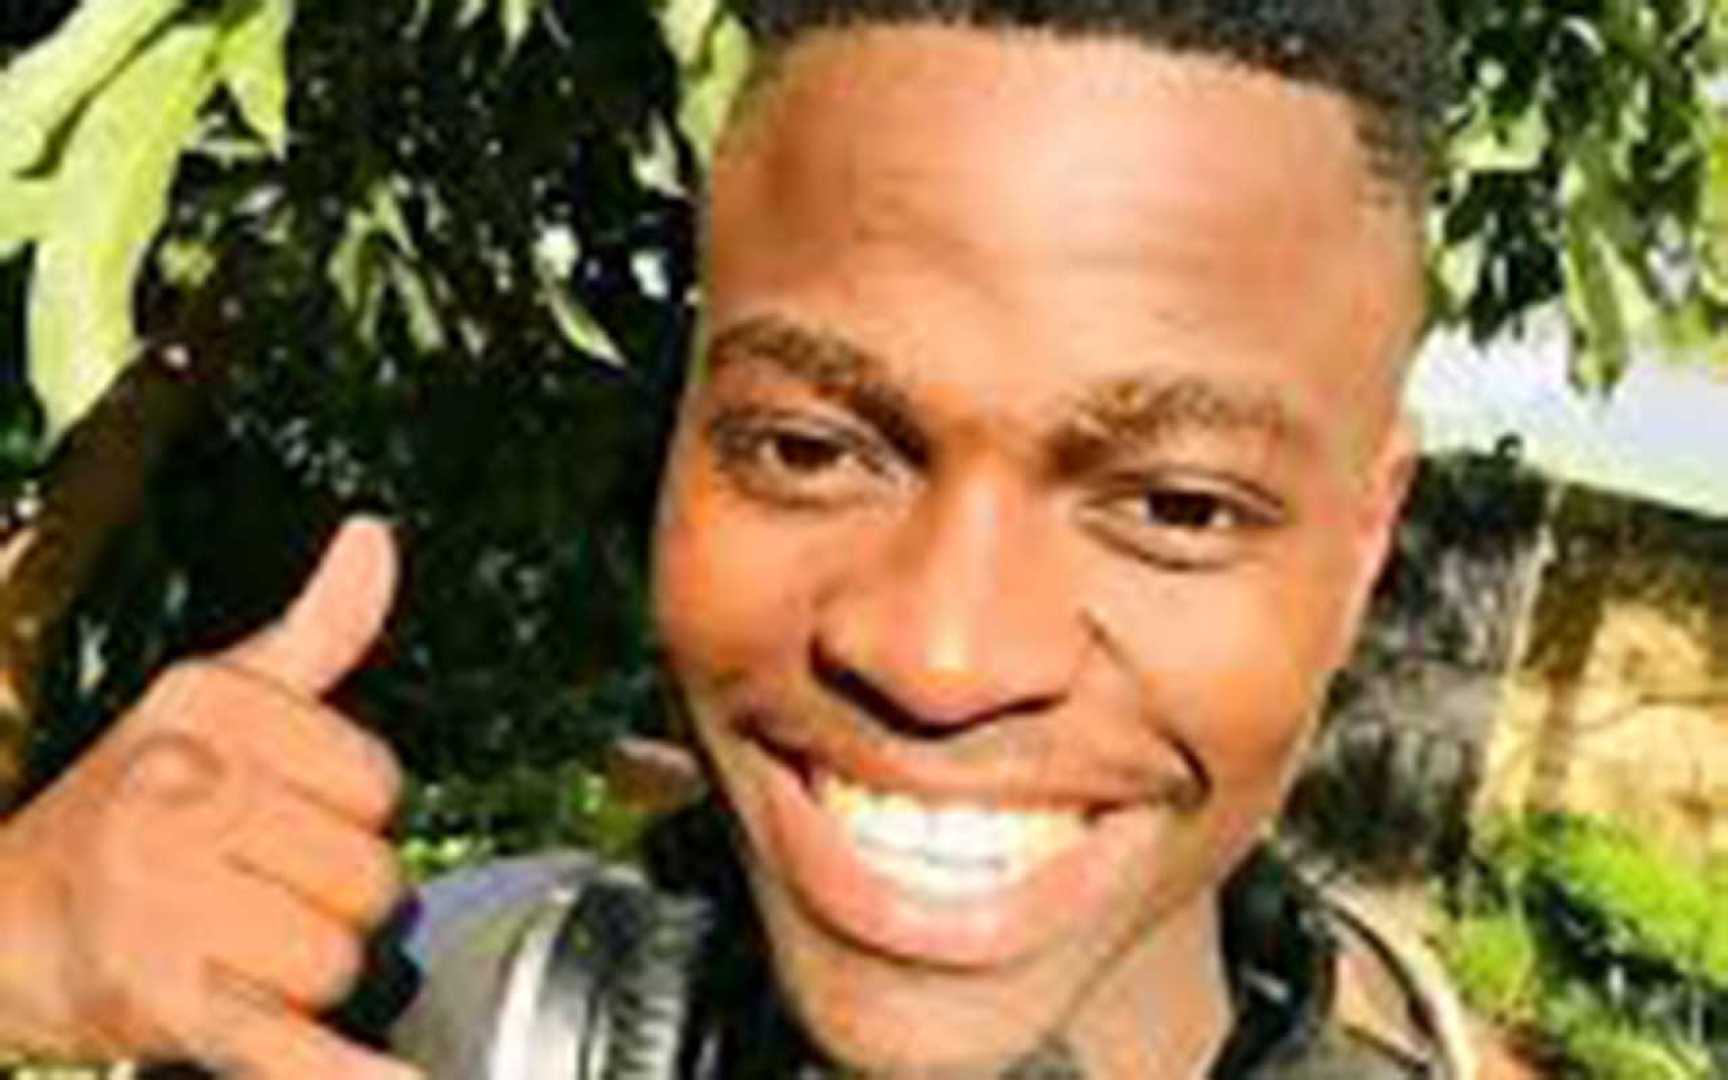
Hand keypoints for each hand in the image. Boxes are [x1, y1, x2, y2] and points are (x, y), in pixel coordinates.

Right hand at [0, 517, 418, 1077]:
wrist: (6, 917)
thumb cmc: (139, 799)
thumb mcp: (218, 699)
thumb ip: (318, 630)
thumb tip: (375, 537)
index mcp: (210, 710)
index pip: (377, 781)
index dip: (351, 812)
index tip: (288, 817)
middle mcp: (177, 793)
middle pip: (369, 876)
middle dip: (333, 898)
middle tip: (258, 891)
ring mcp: (162, 899)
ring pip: (340, 959)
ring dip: (308, 973)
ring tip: (238, 946)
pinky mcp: (159, 1000)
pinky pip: (285, 1045)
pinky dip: (344, 1079)